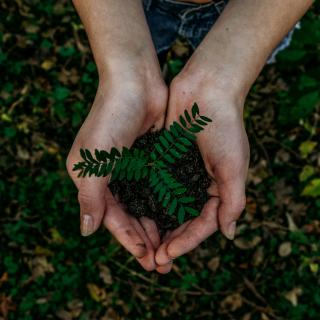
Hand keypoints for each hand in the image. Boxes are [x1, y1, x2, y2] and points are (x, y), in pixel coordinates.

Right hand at [66, 62, 171, 271]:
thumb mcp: (93, 160)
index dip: (128, 239)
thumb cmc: (110, 117)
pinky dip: (166, 205)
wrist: (135, 82)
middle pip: (130, 216)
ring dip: (157, 226)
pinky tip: (177, 219)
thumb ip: (89, 196)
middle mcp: (112, 177)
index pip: (111, 218)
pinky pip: (158, 189)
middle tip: (162, 262)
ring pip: (145, 206)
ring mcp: (133, 169)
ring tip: (172, 247)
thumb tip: (86, 231)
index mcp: (93, 179)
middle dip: (145, 239)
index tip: (146, 258)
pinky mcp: (151, 160)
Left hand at [155, 69, 249, 267]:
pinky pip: (154, 185)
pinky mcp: (164, 160)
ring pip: (165, 207)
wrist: (206, 89)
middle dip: (169, 240)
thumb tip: (229, 234)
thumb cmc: (225, 126)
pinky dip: (145, 201)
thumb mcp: (234, 165)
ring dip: (155, 226)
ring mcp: (179, 173)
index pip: (202, 224)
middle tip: (152, 260)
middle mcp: (197, 184)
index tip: (168, 254)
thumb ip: (233, 200)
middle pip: (182, 220)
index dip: (187, 241)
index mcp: (217, 189)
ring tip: (141, 245)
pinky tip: (134, 214)